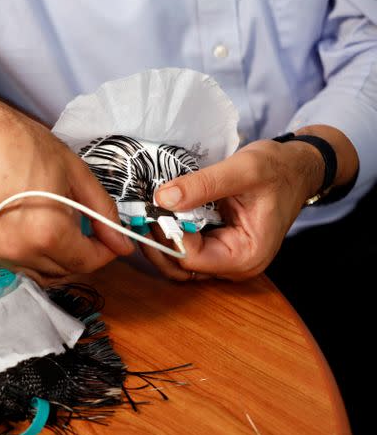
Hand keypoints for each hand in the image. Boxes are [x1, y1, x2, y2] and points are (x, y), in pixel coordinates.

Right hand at [0, 67, 133, 283]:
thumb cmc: (17, 142)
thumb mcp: (73, 170)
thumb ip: (102, 211)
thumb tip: (122, 243)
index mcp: (46, 233)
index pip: (86, 263)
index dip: (103, 252)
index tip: (106, 239)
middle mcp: (16, 252)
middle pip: (61, 273)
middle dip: (78, 255)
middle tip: (81, 230)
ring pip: (34, 273)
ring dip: (51, 258)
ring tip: (51, 225)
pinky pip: (7, 263)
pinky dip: (22, 252)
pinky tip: (22, 226)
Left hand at [145, 126, 357, 280]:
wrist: (295, 168)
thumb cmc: (277, 170)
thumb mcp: (243, 169)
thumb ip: (202, 185)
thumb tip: (163, 198)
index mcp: (246, 255)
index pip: (192, 258)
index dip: (167, 236)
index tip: (152, 210)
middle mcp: (234, 265)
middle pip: (180, 266)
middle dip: (157, 242)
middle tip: (139, 213)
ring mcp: (224, 258)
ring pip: (178, 261)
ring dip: (159, 239)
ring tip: (146, 212)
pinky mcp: (216, 247)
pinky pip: (185, 248)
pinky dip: (169, 233)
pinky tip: (159, 213)